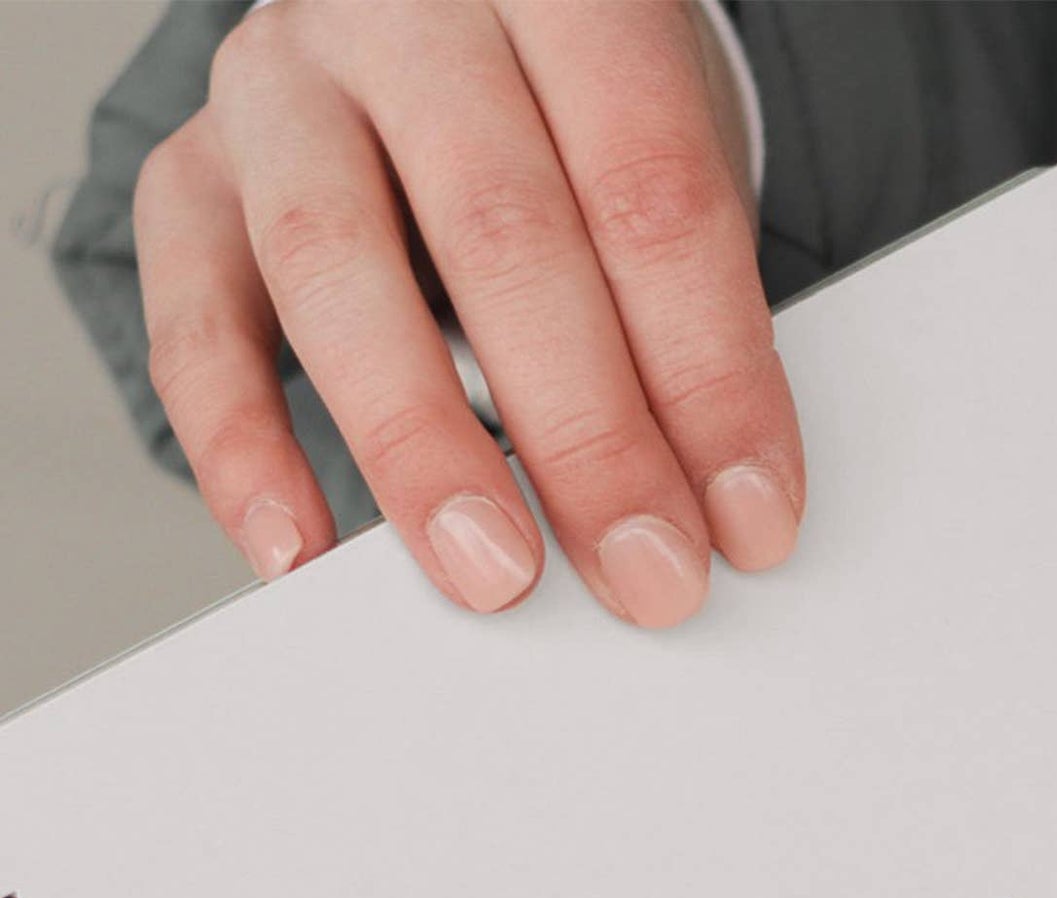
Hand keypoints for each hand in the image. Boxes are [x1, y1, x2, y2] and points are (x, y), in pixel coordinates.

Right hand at [135, 0, 801, 626]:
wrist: (460, 21)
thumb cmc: (581, 117)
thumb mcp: (660, 166)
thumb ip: (679, 307)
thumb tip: (711, 503)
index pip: (652, 198)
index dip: (712, 377)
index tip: (753, 518)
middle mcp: (407, 16)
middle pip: (504, 234)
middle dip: (590, 435)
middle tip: (649, 571)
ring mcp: (282, 86)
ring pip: (336, 267)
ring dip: (422, 448)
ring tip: (494, 573)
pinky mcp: (194, 174)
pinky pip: (195, 315)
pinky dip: (241, 443)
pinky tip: (297, 545)